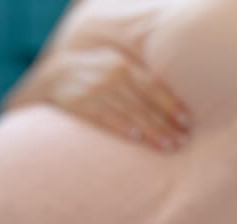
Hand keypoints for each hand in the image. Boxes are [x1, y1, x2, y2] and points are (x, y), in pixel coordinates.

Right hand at [5, 46, 191, 151]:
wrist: (49, 78)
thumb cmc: (90, 77)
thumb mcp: (112, 68)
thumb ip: (135, 80)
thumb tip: (169, 104)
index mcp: (122, 64)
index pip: (153, 86)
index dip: (171, 105)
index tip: (187, 122)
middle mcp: (110, 74)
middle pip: (144, 102)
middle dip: (165, 123)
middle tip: (182, 141)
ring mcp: (93, 88)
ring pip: (129, 112)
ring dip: (150, 130)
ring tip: (166, 146)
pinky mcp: (78, 103)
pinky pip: (104, 117)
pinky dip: (121, 126)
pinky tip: (136, 137)